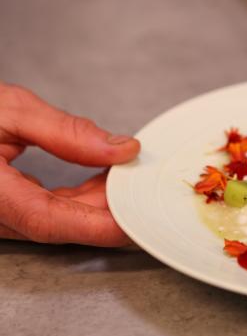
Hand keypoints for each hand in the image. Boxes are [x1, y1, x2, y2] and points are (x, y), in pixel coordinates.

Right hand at [0, 84, 139, 245]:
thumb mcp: (8, 109)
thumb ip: (65, 132)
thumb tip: (120, 149)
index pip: (49, 220)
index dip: (97, 226)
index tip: (134, 223)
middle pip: (60, 223)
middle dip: (107, 210)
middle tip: (144, 191)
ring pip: (57, 221)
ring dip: (95, 203)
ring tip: (126, 177)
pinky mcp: (4, 210)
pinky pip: (47, 212)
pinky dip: (78, 198)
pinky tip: (102, 178)